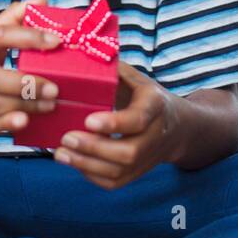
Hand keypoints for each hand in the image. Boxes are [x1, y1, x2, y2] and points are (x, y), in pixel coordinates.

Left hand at [53, 62, 182, 189]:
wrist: (176, 126)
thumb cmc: (145, 95)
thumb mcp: (135, 77)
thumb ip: (112, 70)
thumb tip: (80, 55)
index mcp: (155, 105)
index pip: (138, 119)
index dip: (114, 123)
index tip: (87, 120)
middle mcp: (155, 135)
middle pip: (129, 152)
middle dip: (95, 148)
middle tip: (67, 138)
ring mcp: (148, 157)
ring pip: (119, 171)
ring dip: (87, 165)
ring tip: (60, 153)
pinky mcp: (138, 172)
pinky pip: (115, 182)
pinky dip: (92, 176)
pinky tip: (73, 162)